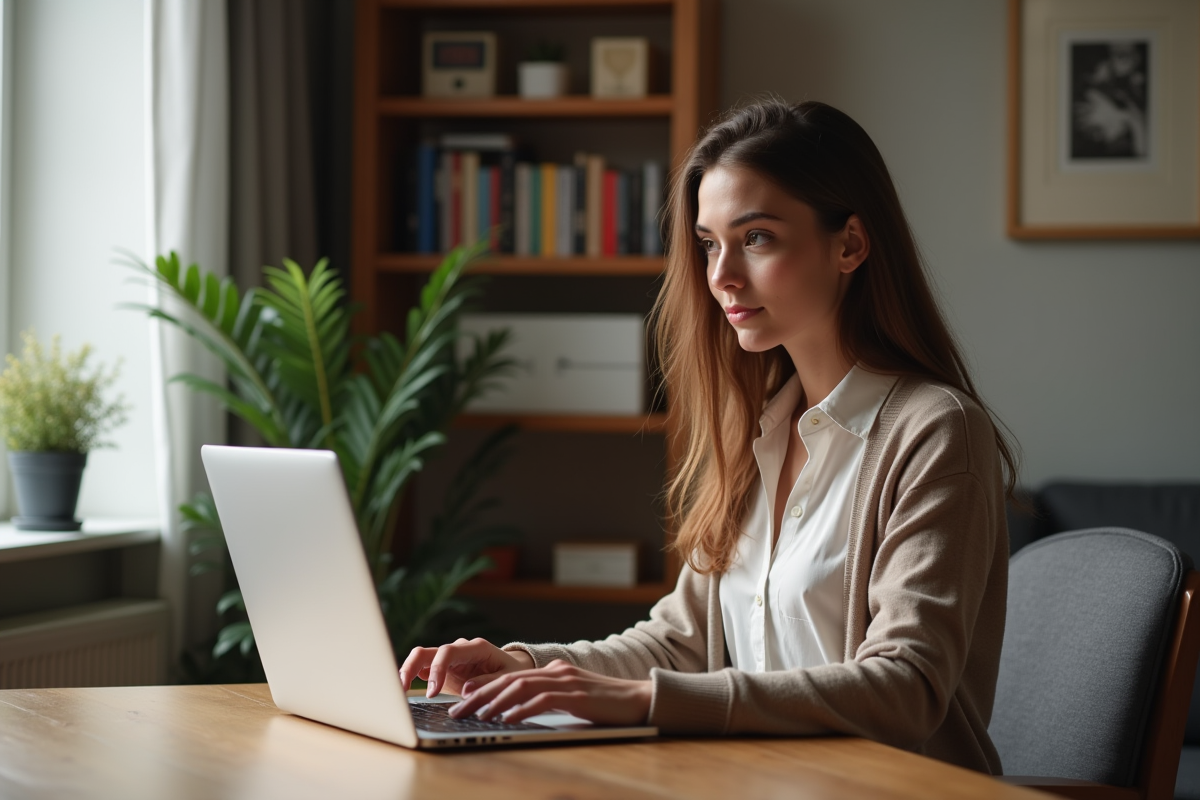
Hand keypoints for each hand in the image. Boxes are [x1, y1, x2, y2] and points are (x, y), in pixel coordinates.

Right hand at [399, 637, 534, 697]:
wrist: (511, 669)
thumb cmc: (511, 672)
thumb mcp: (508, 678)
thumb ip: (488, 682)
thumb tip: (465, 690)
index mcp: (475, 648)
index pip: (448, 652)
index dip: (437, 670)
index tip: (433, 692)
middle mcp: (458, 649)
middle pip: (427, 652)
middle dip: (411, 667)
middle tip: (402, 689)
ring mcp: (447, 658)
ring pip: (420, 658)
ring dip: (406, 672)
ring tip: (397, 691)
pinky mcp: (441, 669)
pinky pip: (422, 669)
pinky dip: (411, 678)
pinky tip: (402, 691)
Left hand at [448, 659, 651, 726]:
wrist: (640, 700)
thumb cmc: (607, 705)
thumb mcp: (573, 697)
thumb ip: (550, 698)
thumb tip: (520, 710)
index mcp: (554, 670)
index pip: (511, 676)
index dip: (485, 686)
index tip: (464, 697)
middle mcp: (557, 671)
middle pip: (509, 680)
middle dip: (480, 695)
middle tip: (459, 710)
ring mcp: (567, 681)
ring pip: (521, 687)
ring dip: (495, 702)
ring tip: (477, 716)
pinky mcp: (577, 695)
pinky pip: (543, 701)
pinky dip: (522, 709)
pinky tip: (508, 719)